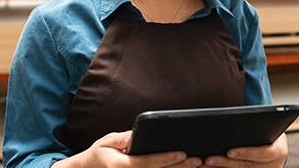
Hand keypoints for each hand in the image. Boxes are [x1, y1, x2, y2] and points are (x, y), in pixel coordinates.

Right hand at [55, 131, 202, 167]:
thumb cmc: (99, 154)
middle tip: (198, 160)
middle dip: (180, 167)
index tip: (182, 153)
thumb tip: (138, 134)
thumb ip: (124, 139)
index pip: (147, 163)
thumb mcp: (108, 141)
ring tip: (198, 166)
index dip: (166, 159)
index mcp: (122, 166)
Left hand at [203, 133, 287, 167]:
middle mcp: (272, 166)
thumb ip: (254, 125)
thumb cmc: (269, 131)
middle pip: (246, 167)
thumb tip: (235, 116)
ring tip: (204, 164)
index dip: (246, 153)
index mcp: (278, 151)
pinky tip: (208, 167)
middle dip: (226, 163)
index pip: (263, 153)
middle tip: (209, 160)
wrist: (276, 146)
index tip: (229, 152)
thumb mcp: (268, 126)